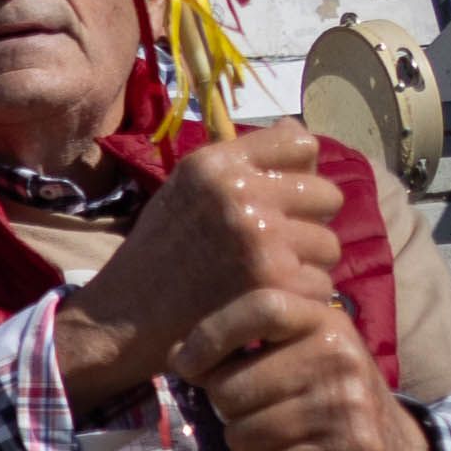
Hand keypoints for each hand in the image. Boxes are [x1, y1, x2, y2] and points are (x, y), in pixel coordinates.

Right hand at [58, 125, 342, 409]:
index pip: (301, 144)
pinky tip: (268, 306)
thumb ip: (242, 164)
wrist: (121, 320)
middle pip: (327, 195)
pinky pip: (320, 284)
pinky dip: (300, 301)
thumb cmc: (158, 255)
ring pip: (329, 244)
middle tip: (275, 249)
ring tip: (267, 280)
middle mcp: (238, 191)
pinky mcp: (272, 280)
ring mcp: (258, 235)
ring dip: (307, 266)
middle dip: (309, 224)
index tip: (281, 202)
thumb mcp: (186, 191)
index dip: (300, 175)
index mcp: (215, 164)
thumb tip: (300, 130)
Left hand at [182, 290, 435, 450]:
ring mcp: (346, 406)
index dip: (211, 335)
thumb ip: (244, 345)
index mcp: (324, 322)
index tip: (186, 363)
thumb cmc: (326, 393)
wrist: (395, 449)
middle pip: (229, 389)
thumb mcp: (299, 352)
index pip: (261, 307)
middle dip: (228, 409)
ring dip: (249, 445)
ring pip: (242, 435)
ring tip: (282, 437)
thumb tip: (178, 356)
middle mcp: (339, 357)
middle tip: (259, 411)